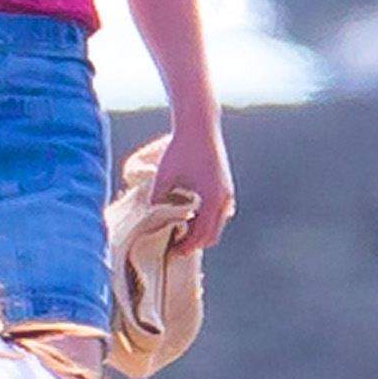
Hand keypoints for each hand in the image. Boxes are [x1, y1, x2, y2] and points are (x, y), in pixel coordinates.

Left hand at [148, 116, 234, 256]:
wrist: (200, 126)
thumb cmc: (180, 149)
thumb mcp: (164, 177)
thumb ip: (157, 200)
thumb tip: (150, 219)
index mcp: (212, 200)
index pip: (201, 236)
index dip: (186, 247)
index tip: (171, 253)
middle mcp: (224, 199)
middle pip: (212, 235)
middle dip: (194, 244)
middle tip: (175, 248)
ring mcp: (227, 193)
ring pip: (217, 224)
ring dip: (201, 232)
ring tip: (181, 234)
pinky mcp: (225, 185)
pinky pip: (219, 211)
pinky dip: (207, 219)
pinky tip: (190, 217)